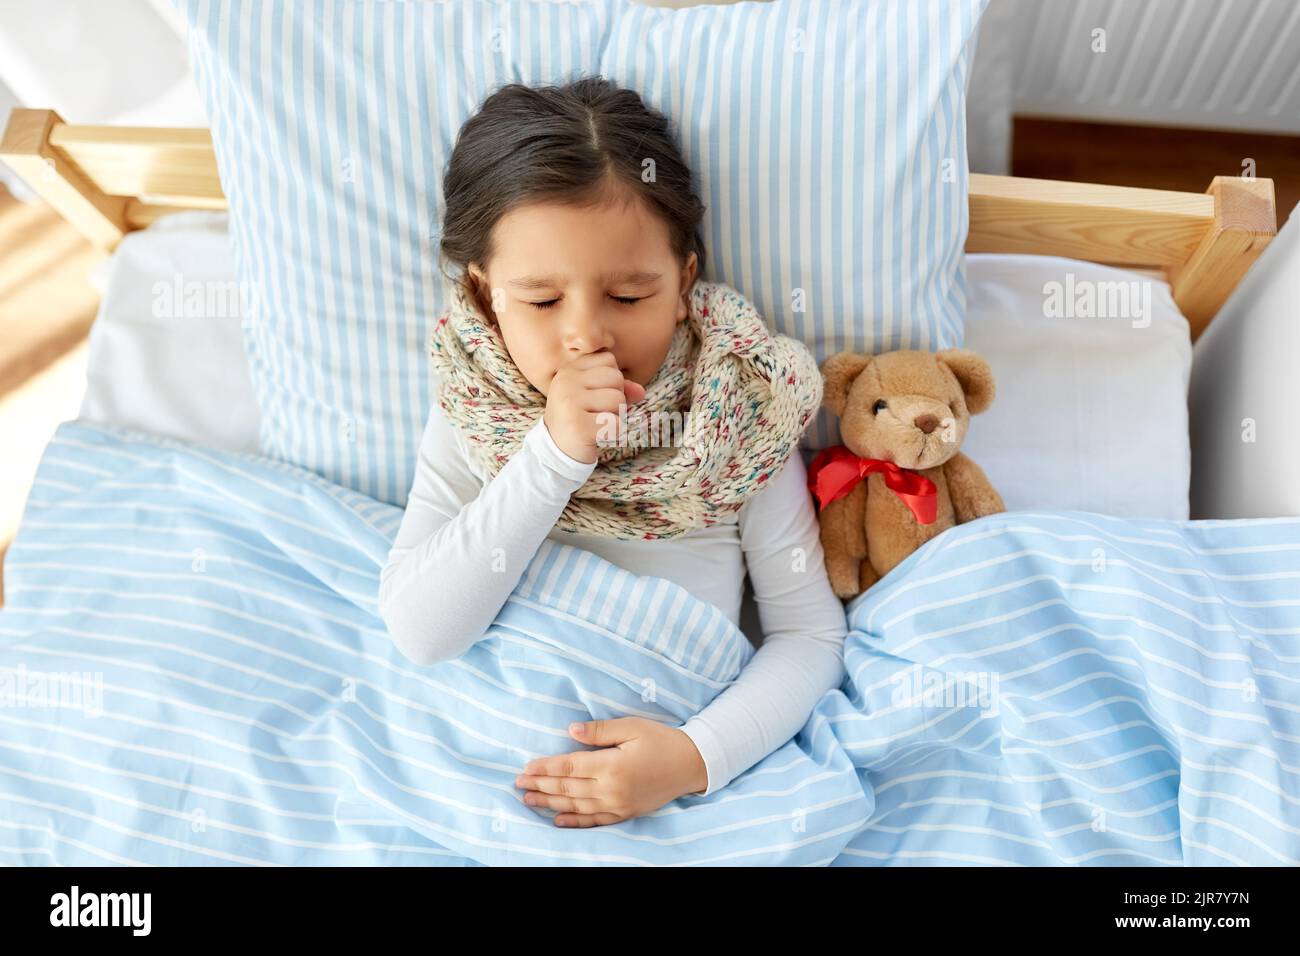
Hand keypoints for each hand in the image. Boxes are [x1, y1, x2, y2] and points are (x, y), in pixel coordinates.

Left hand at [514, 717, 708, 827]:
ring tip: (528, 799)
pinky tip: (557, 820)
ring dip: (550, 804)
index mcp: (612, 766)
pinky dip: (574, 822)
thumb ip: (599, 731)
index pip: (569, 768)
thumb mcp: (632, 727)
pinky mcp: (625, 814)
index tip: (526, 767)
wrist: (692, 764)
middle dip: (540, 786)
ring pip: (576, 807)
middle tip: (518, 784)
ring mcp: (618, 805)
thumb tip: (570, 731)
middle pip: (568, 789)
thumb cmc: (661, 740)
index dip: (545, 768)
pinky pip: (594, 821)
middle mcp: (612, 790)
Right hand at [543, 351, 646, 463]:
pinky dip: (614, 433)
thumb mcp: (596, 396)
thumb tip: (641, 392)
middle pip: (616, 377)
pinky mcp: (578, 426)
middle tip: (598, 413)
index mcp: (569, 370)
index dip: (612, 380)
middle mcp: (566, 382)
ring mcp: (570, 403)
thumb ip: (619, 387)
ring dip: (615, 416)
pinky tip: (597, 435)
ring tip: (597, 423)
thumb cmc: (580, 418)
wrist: (557, 451)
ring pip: (617, 399)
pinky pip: (616, 423)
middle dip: (616, 398)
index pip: (608, 360)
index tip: (596, 396)